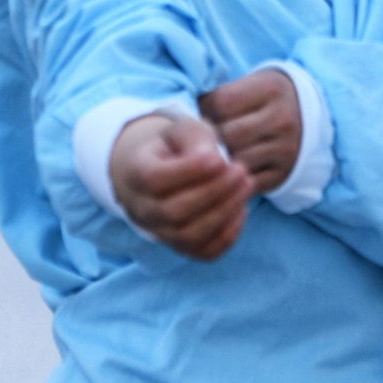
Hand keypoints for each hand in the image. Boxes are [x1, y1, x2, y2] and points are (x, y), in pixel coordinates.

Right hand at [110, 113, 251, 259]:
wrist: (163, 172)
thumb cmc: (176, 147)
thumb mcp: (183, 131)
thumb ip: (196, 139)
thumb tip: (215, 162)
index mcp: (136, 174)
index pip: (154, 179)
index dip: (189, 171)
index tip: (219, 158)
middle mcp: (142, 209)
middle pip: (173, 212)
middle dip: (214, 192)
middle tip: (241, 171)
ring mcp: (161, 232)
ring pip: (189, 236)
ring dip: (224, 213)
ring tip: (246, 185)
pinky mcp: (183, 247)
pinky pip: (204, 252)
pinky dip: (228, 235)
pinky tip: (241, 208)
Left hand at [198, 68, 302, 195]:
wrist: (305, 116)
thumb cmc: (263, 100)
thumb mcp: (249, 86)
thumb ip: (219, 99)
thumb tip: (184, 117)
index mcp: (270, 89)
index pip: (222, 103)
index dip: (204, 111)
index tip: (202, 114)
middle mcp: (282, 118)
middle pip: (228, 134)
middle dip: (209, 139)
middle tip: (200, 141)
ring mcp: (286, 149)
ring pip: (236, 162)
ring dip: (218, 162)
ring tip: (211, 157)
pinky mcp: (283, 174)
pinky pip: (248, 184)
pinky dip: (231, 181)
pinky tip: (224, 174)